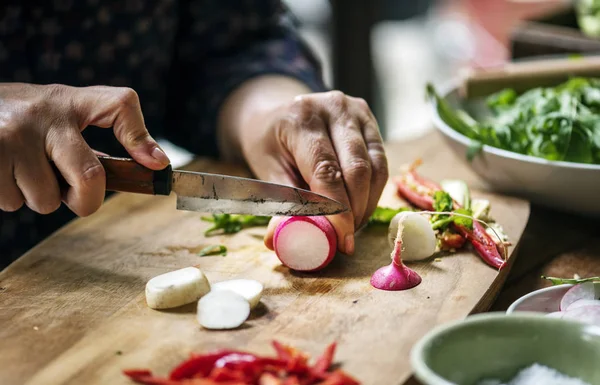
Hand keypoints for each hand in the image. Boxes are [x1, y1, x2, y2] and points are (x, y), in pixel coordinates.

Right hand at [0, 83, 169, 215]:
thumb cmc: (29, 116)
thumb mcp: (69, 110)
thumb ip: (114, 128)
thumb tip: (157, 162)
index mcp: (71, 102)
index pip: (120, 105)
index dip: (140, 139)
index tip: (156, 166)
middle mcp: (43, 115)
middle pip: (89, 178)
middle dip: (84, 199)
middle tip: (69, 189)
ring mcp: (11, 136)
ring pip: (45, 200)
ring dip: (38, 197)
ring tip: (25, 169)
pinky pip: (12, 202)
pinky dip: (10, 197)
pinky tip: (6, 172)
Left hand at [239, 90, 388, 254]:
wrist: (276, 113)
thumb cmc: (269, 144)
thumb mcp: (266, 171)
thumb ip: (281, 204)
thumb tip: (279, 241)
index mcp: (301, 118)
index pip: (326, 169)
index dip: (338, 209)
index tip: (343, 240)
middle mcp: (333, 107)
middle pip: (357, 168)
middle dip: (355, 210)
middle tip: (347, 238)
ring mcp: (356, 111)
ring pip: (376, 167)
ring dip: (367, 203)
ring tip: (351, 226)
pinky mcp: (369, 121)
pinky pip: (380, 162)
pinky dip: (373, 191)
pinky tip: (359, 208)